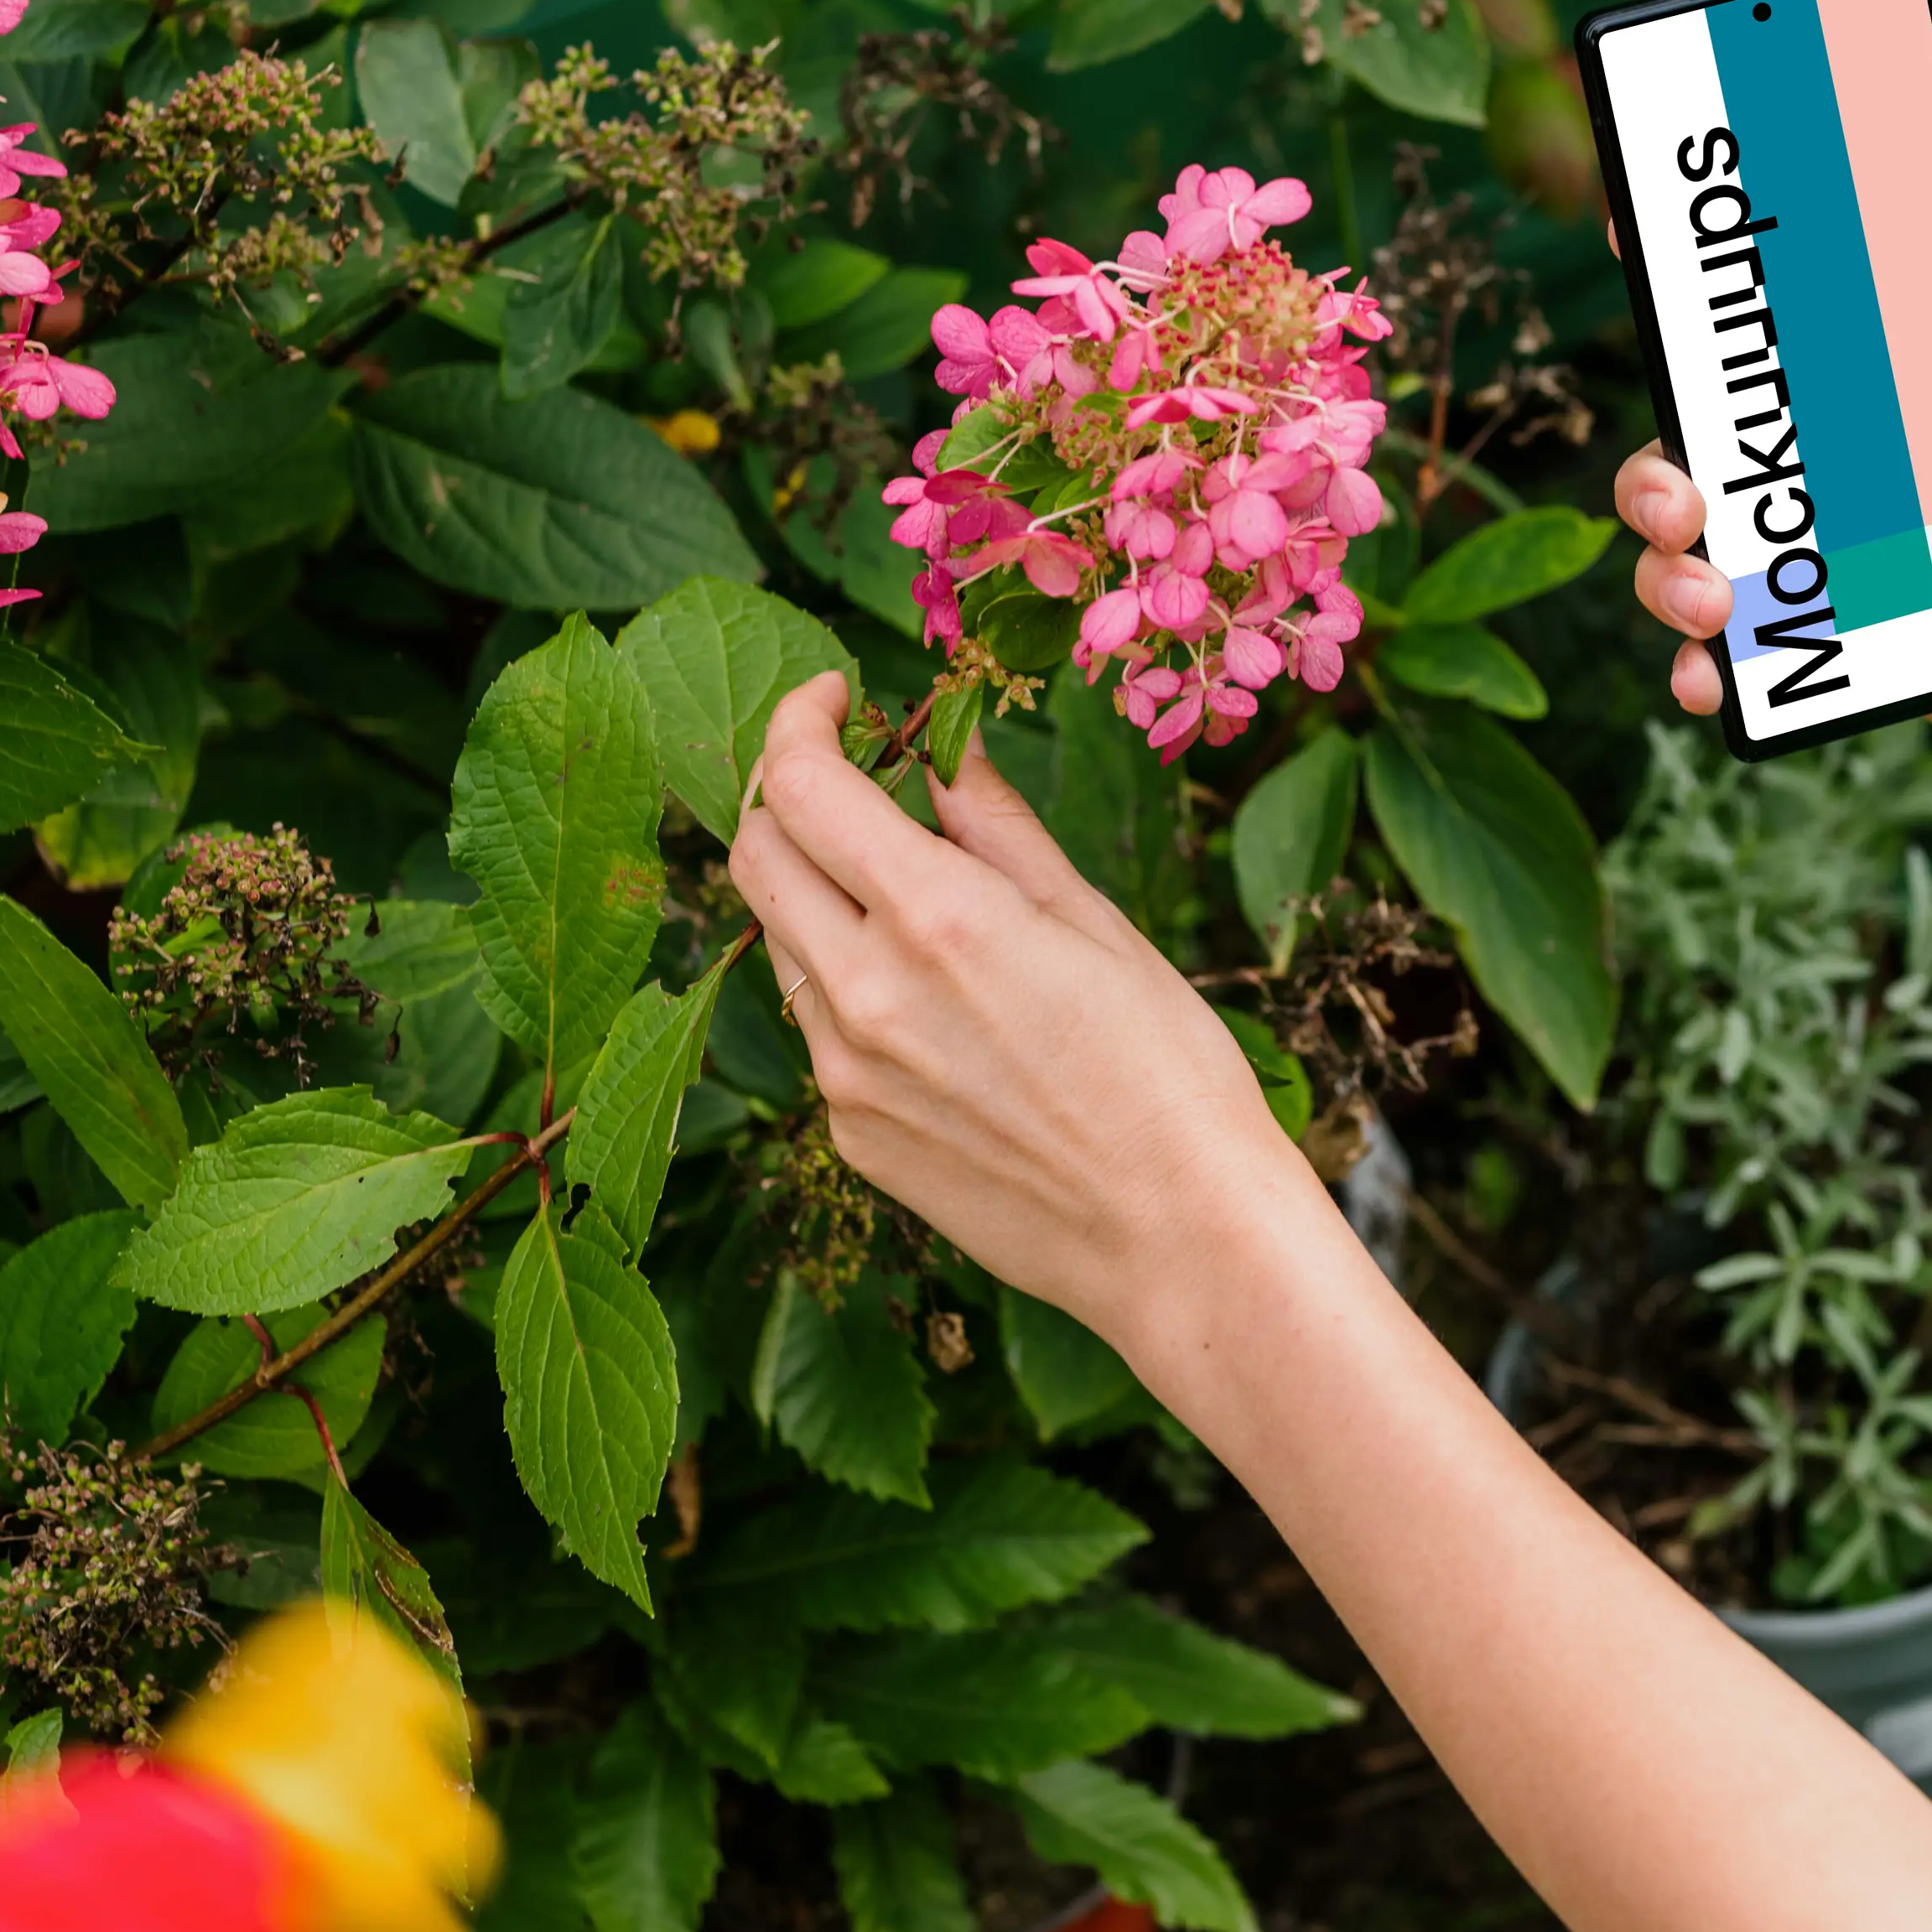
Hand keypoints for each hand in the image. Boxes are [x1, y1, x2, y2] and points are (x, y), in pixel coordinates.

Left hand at [726, 674, 1303, 1322]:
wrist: (1177, 1236)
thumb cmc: (1168, 1070)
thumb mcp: (1094, 921)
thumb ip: (996, 827)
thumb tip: (941, 746)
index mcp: (935, 918)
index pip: (801, 784)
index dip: (801, 720)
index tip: (835, 696)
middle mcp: (863, 992)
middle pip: (754, 856)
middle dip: (784, 794)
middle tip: (847, 777)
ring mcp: (843, 1074)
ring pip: (779, 944)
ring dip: (817, 892)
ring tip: (909, 896)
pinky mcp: (850, 1135)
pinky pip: (818, 1032)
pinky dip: (852, 987)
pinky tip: (942, 1010)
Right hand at [1617, 149, 1931, 816]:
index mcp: (1901, 407)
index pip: (1782, 346)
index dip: (1699, 300)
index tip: (1634, 244)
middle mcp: (1858, 483)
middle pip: (1709, 459)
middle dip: (1655, 473)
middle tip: (1683, 496)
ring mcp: (1846, 573)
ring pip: (1705, 558)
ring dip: (1668, 575)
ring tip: (1711, 604)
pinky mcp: (1852, 658)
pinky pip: (1752, 662)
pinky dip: (1704, 669)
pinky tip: (1711, 677)